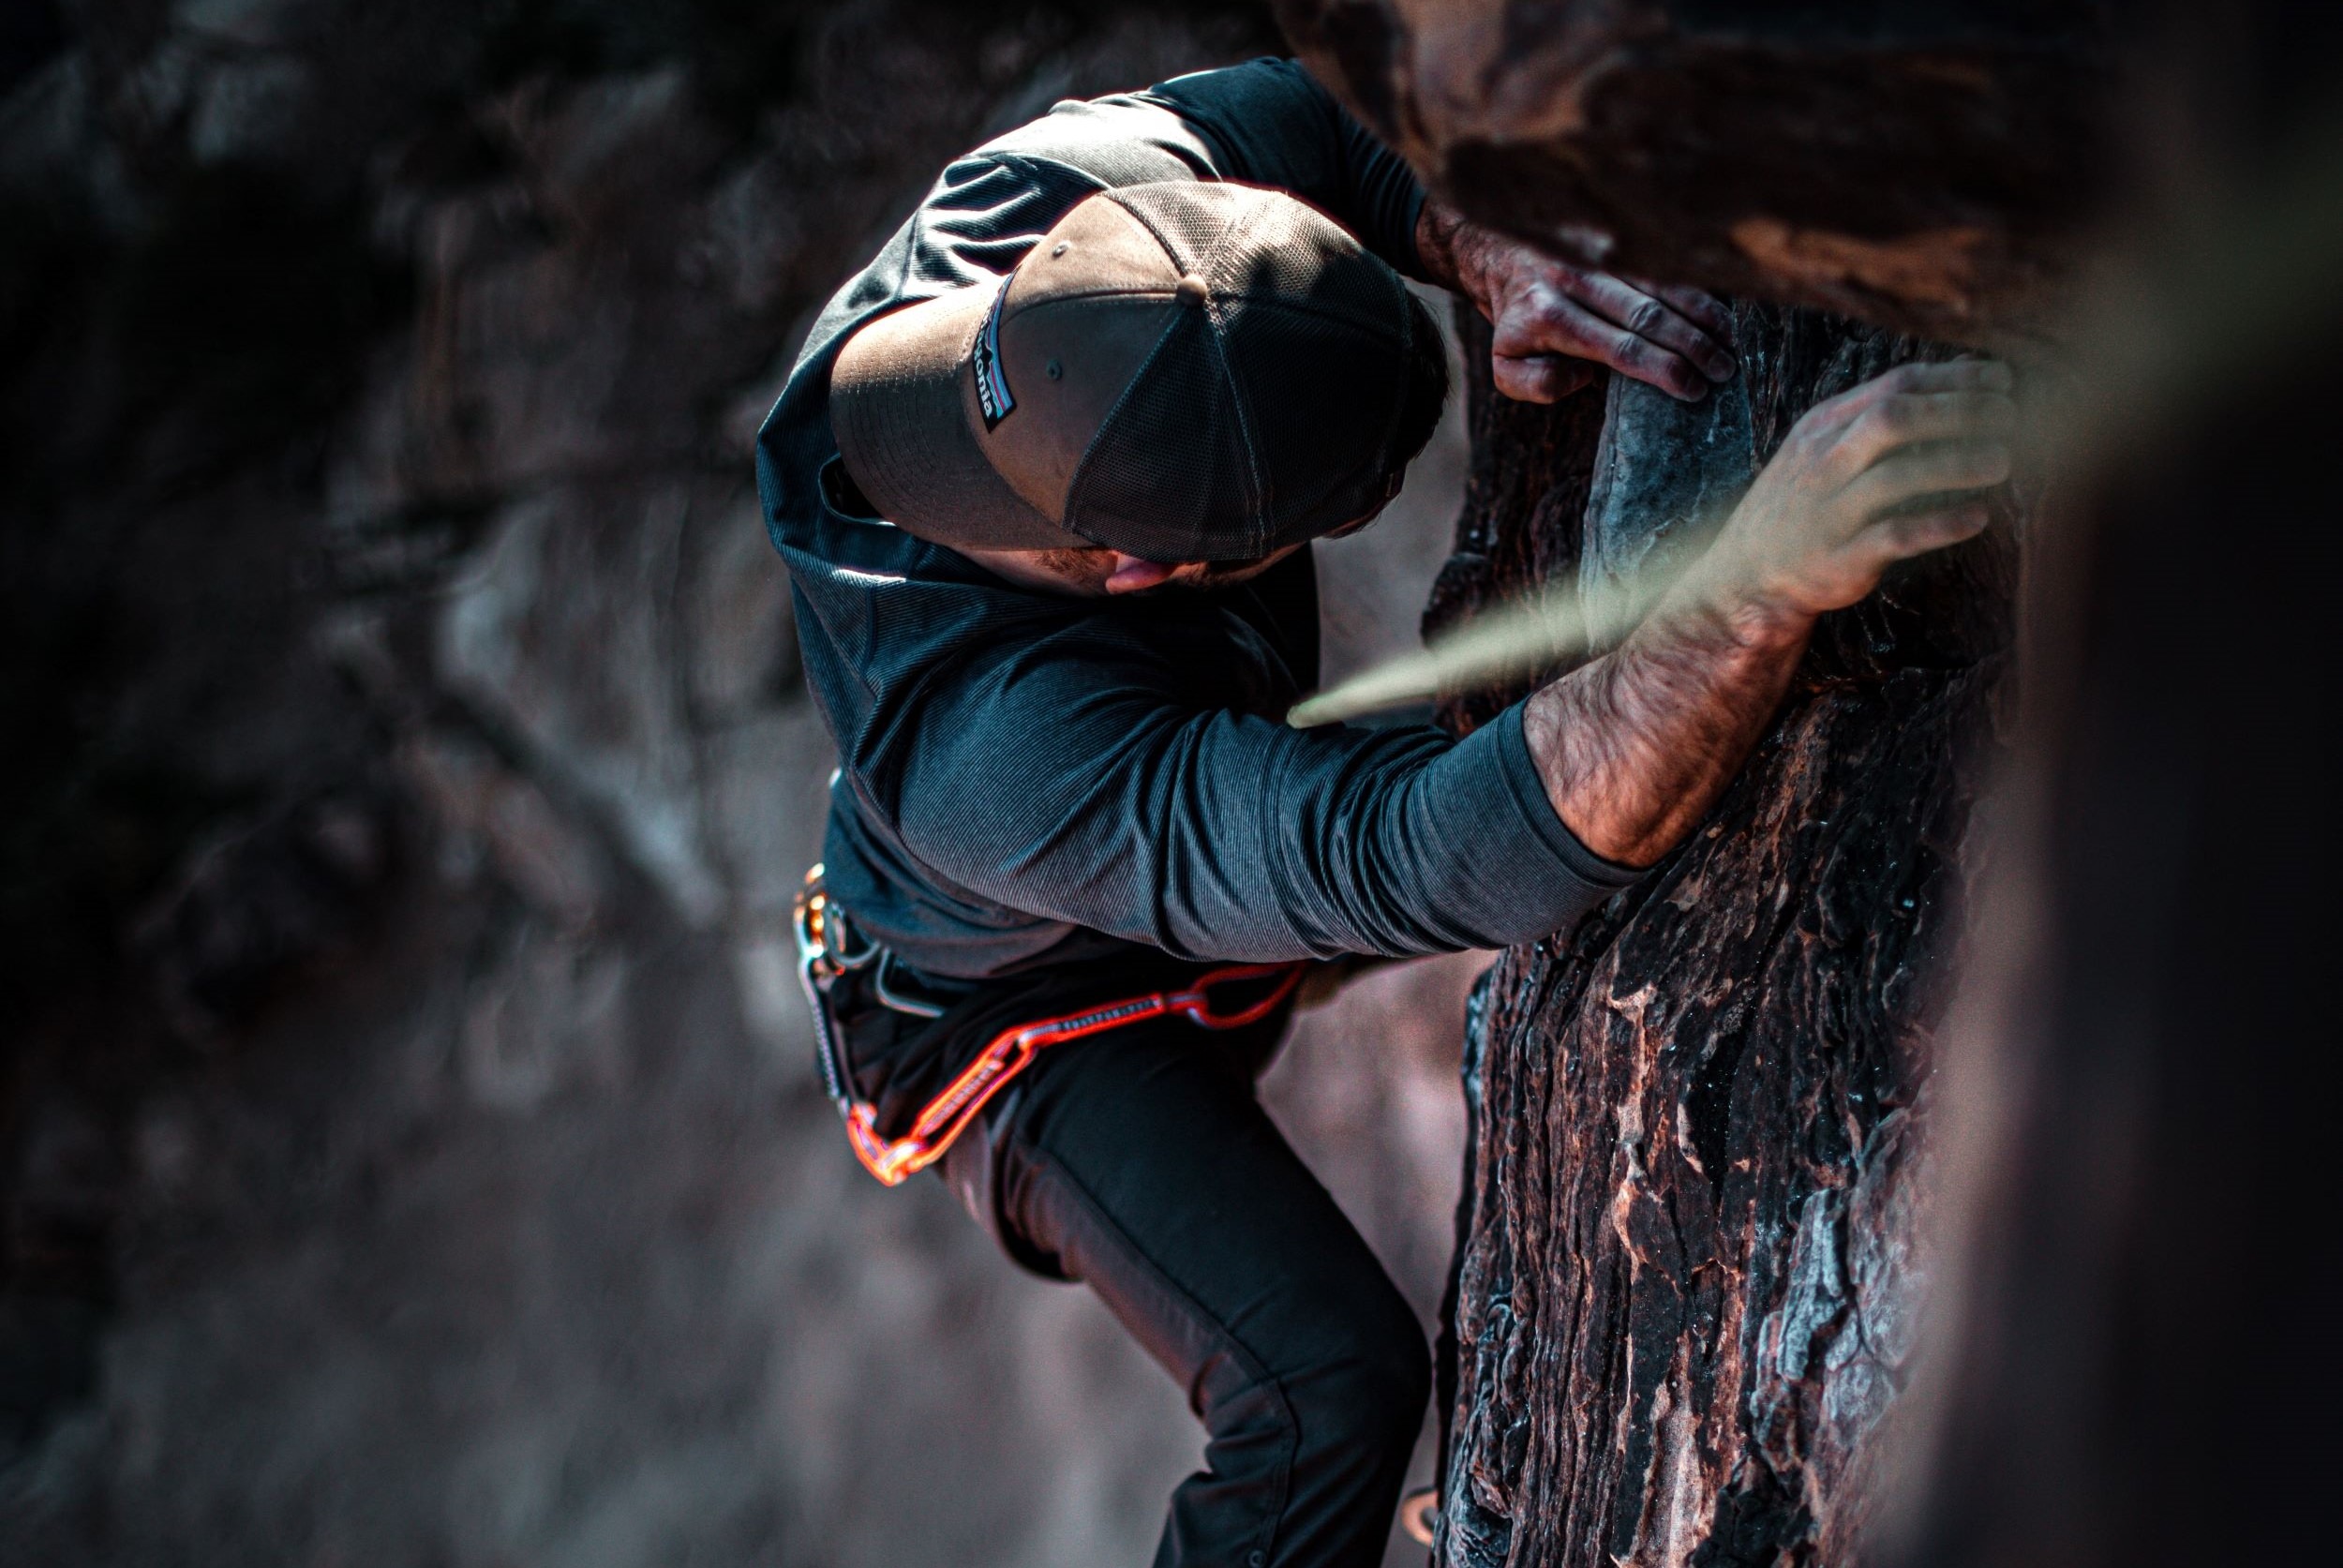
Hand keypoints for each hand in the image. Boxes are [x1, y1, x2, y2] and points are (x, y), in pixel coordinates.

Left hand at [1417, 200, 1735, 403]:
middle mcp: (1575, 279)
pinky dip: (1694, 290)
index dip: (1661, 370)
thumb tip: (1585, 376)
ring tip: (1731, 345)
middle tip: (1724, 373)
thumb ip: (1538, 384)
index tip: (1692, 390)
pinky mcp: (1612, 240)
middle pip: (1648, 317)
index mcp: (1548, 315)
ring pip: (1661, 287)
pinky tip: (1720, 313)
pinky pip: (1661, 266)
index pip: (1619, 347)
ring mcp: (1596, 254)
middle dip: (1692, 348)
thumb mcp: (1505, 366)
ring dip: (1701, 317)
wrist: (1495, 255)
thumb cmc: (1513, 324)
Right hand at [1693, 359, 2015, 632]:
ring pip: (1896, 478)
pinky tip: (1977, 518)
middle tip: (2011, 418)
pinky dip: (1940, 525)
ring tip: (2003, 462)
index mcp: (1823, 428)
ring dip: (1957, 466)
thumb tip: (1963, 379)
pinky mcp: (1839, 559)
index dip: (1954, 380)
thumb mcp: (1824, 448)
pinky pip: (1895, 536)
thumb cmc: (1804, 503)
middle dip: (1958, 413)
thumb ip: (1879, 415)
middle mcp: (1824, 464)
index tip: (2002, 382)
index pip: (1894, 387)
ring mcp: (1829, 512)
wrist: (1748, 573)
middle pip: (1894, 420)